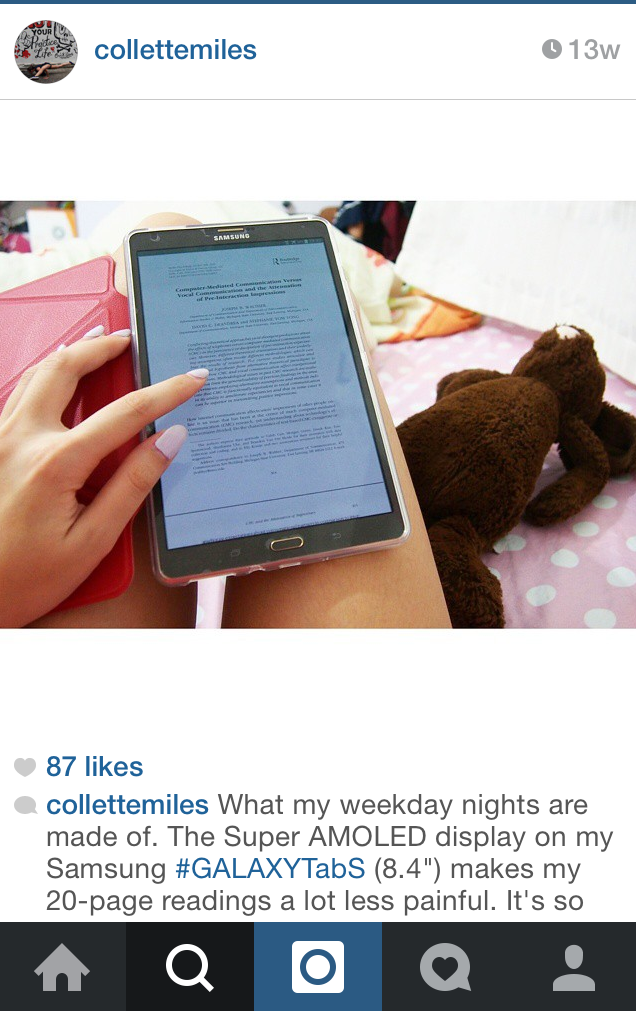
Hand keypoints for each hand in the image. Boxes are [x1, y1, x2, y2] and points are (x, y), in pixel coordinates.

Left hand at [0, 328, 207, 626]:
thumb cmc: (27, 577)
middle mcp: (20, 439)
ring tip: (97, 344)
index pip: (123, 413)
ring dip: (69, 354)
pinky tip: (57, 381)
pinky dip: (44, 377)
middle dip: (101, 346)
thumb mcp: (92, 541)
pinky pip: (17, 396)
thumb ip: (132, 485)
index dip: (164, 392)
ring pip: (35, 375)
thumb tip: (168, 440)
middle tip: (130, 338)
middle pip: (64, 369)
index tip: (192, 378)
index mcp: (54, 462)